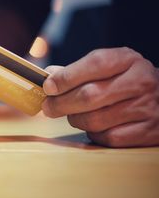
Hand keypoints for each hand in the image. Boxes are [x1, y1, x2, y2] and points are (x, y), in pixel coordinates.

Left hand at [41, 47, 158, 146]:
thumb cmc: (126, 81)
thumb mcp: (108, 67)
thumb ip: (78, 71)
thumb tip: (49, 76)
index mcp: (128, 60)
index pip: (94, 65)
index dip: (66, 77)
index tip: (48, 87)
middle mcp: (141, 81)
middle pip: (90, 95)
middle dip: (61, 104)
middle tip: (49, 108)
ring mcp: (147, 108)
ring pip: (95, 120)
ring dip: (76, 120)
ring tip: (73, 116)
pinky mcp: (148, 132)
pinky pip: (108, 137)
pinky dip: (94, 134)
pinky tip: (94, 127)